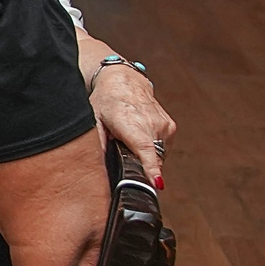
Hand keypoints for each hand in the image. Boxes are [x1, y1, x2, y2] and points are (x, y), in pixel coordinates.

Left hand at [89, 63, 174, 188]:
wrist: (123, 81)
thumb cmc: (106, 101)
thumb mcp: (94, 122)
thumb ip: (97, 146)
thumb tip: (99, 169)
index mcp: (133, 124)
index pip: (146, 151)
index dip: (151, 170)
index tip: (157, 184)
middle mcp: (152, 125)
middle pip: (151, 160)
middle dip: (139, 167)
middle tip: (123, 156)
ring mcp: (164, 126)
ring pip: (157, 156)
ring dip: (145, 156)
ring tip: (129, 140)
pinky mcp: (171, 128)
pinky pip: (162, 148)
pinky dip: (151, 149)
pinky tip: (139, 136)